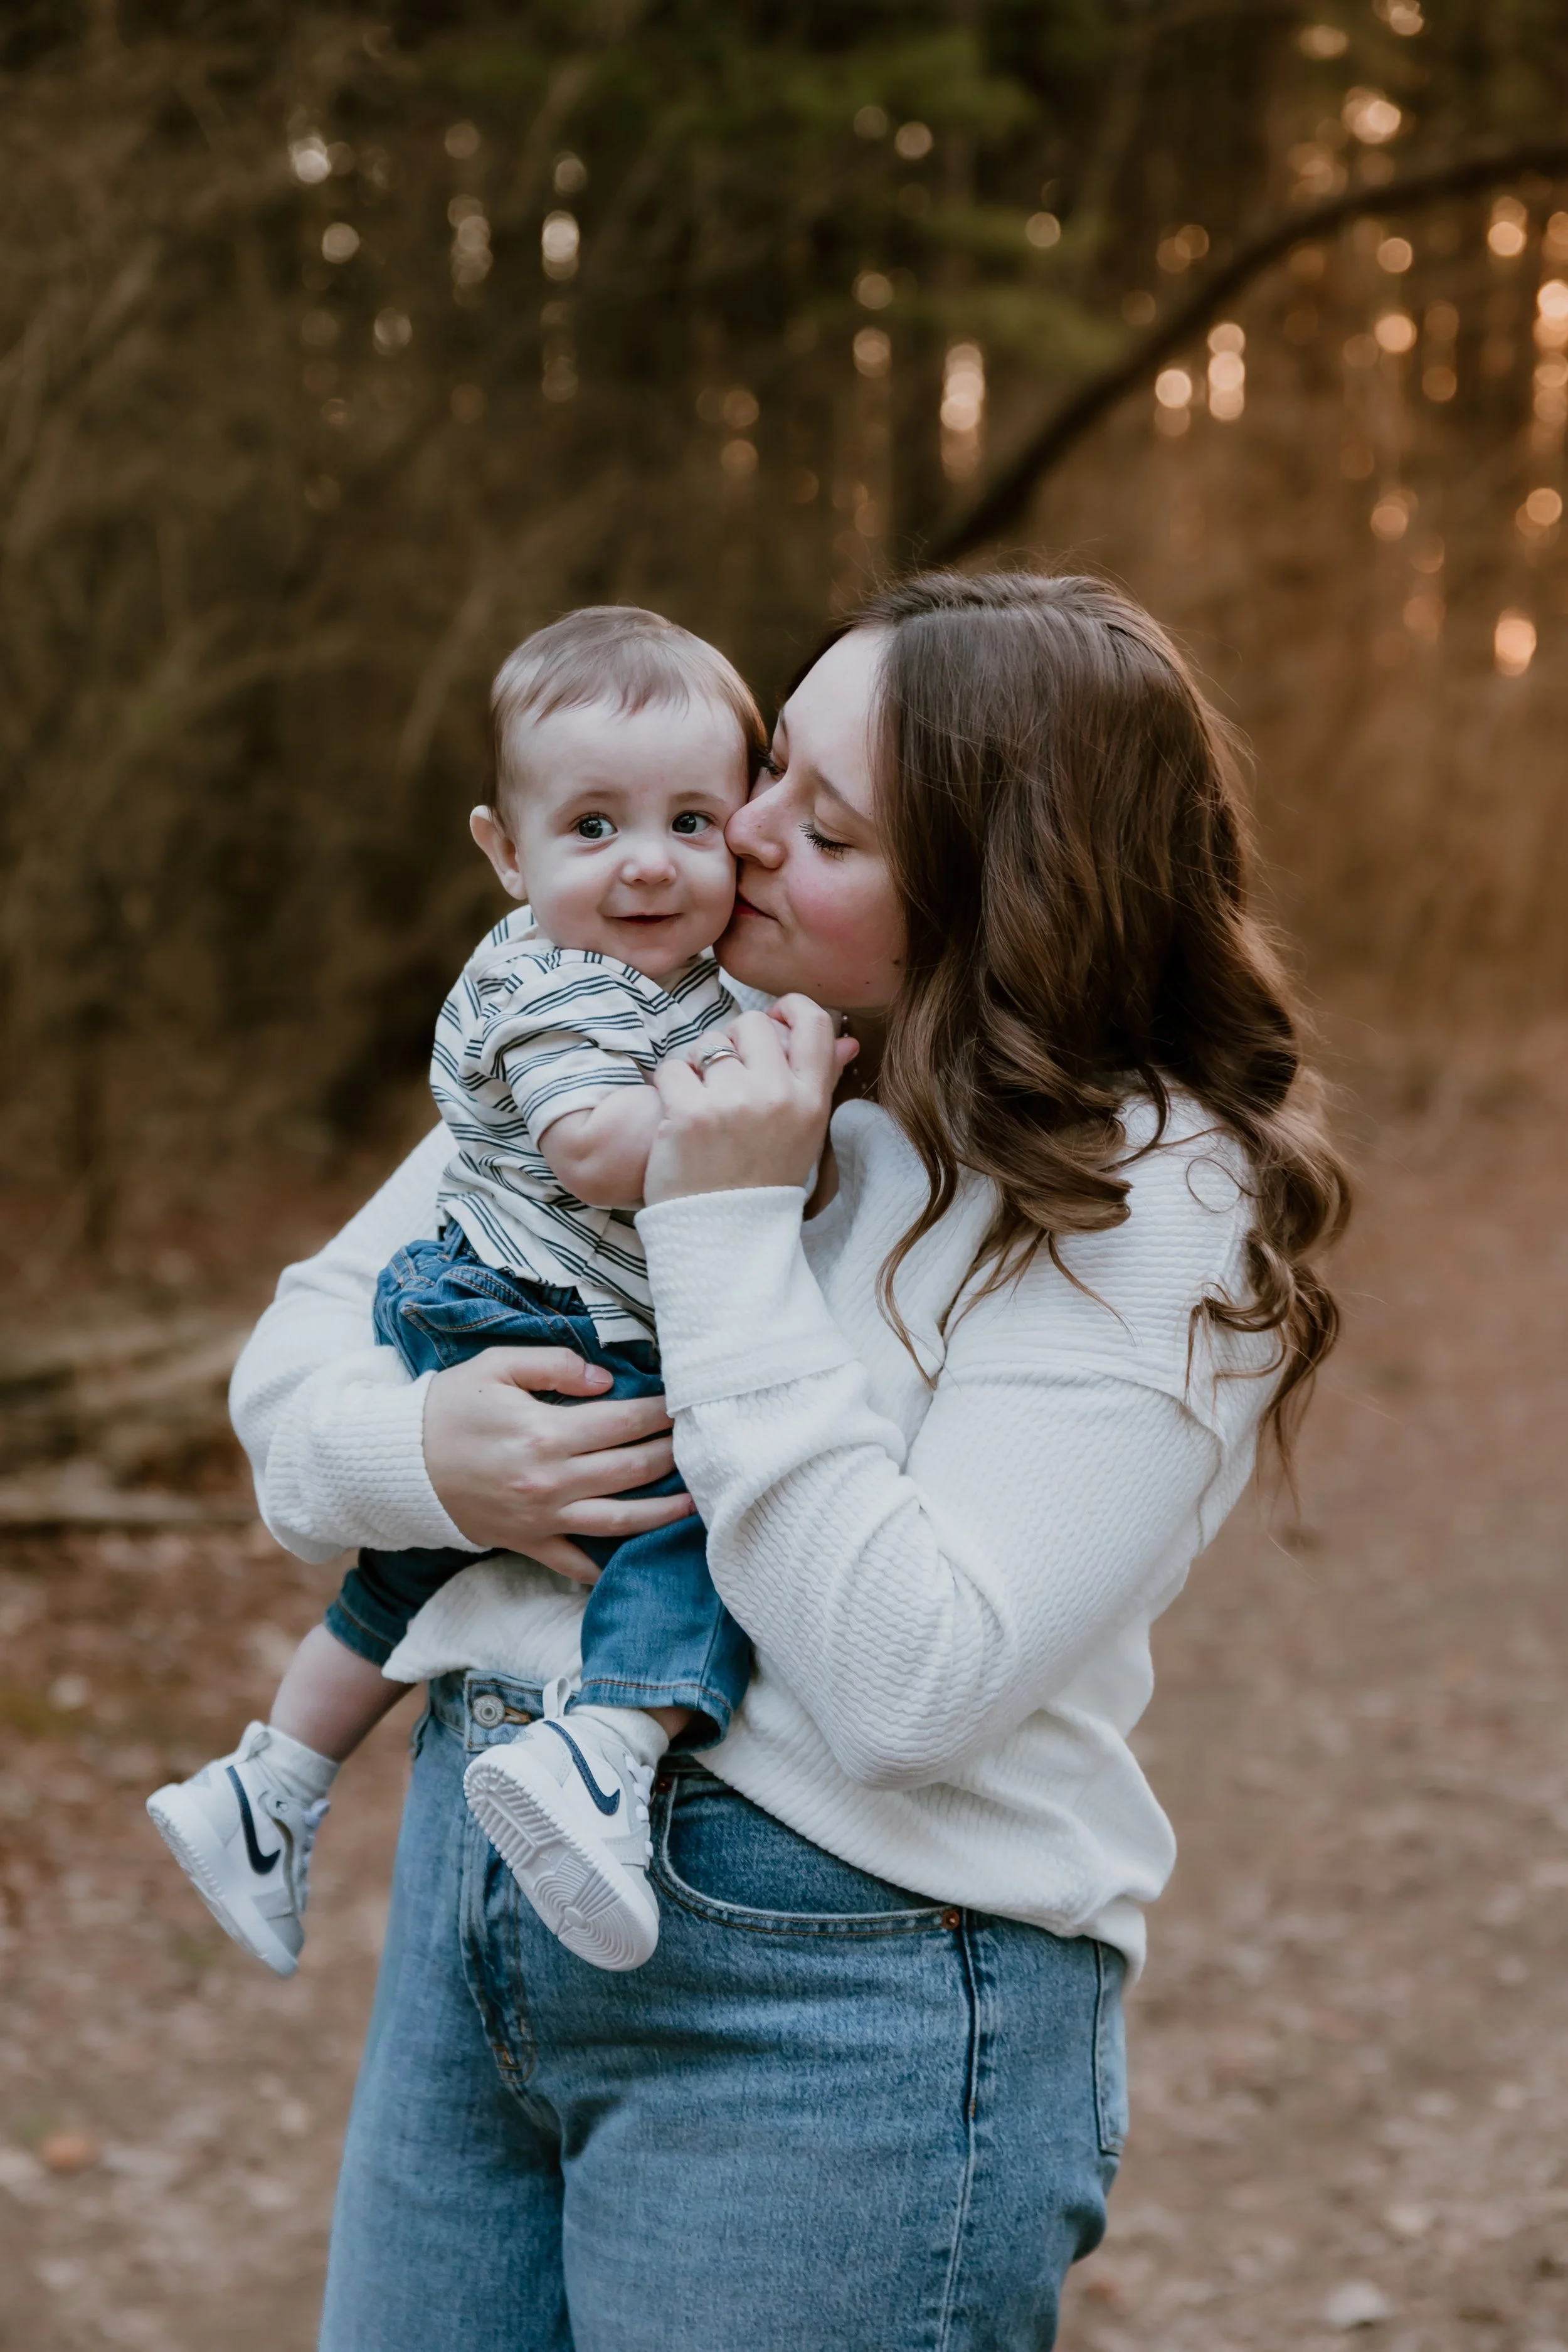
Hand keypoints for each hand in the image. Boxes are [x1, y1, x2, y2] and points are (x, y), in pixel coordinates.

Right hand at [421, 1346, 692, 1582]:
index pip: (623, 1422)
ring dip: (662, 1513)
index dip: (660, 1413)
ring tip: (695, 1501)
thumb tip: (607, 1380)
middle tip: (699, 1443)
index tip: (683, 1403)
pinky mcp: (527, 1542)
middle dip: (671, 1454)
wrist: (396, 1465)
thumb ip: (554, 1365)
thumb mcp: (495, 1367)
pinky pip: (575, 1563)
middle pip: (631, 1470)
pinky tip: (636, 1560)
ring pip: (618, 1521)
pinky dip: (606, 1567)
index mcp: (544, 1433)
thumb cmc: (447, 1408)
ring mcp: (541, 1518)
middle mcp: (550, 1481)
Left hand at [642, 997, 857, 1203]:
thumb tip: (848, 1039)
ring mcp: (731, 1103)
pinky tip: (678, 1111)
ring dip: (699, 1065)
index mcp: (810, 1099)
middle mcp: (776, 1095)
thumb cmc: (764, 1179)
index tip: (774, 1019)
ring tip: (703, 1099)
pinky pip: (671, 1068)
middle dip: (734, 1040)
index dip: (790, 1008)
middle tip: (726, 1074)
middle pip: (752, 1023)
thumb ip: (823, 1079)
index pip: (814, 1023)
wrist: (724, 1234)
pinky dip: (669, 1085)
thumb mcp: (806, 1132)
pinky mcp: (688, 1114)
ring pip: (708, 1043)